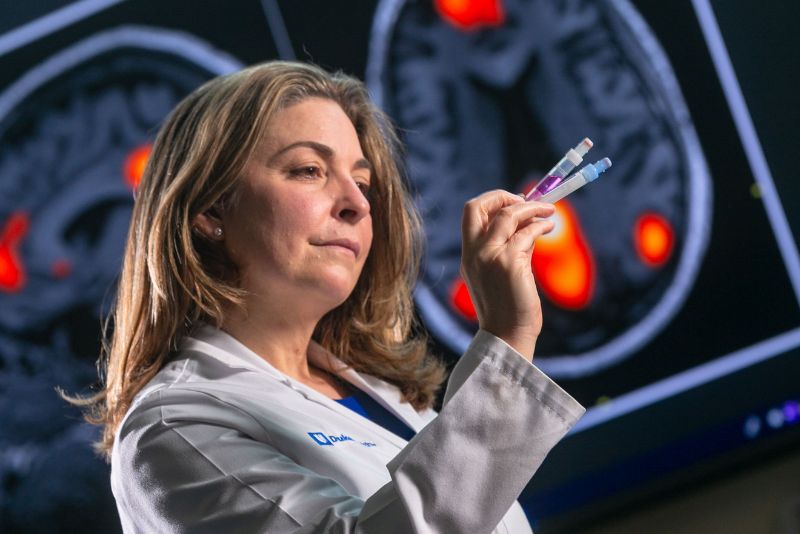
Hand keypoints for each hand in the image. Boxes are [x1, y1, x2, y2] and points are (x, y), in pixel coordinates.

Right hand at [460, 190, 554, 359]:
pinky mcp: (510, 264)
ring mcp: (490, 257)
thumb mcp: (501, 273)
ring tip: (548, 211)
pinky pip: (527, 233)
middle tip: (525, 199)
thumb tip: (528, 225)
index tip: (512, 202)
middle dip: (502, 195)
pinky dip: (541, 224)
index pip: (470, 213)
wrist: (507, 336)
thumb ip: (510, 247)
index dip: (492, 200)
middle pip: (478, 206)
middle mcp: (474, 253)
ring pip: (508, 215)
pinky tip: (549, 227)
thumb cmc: (507, 308)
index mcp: (468, 255)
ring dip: (532, 207)